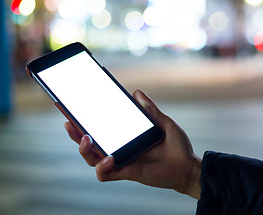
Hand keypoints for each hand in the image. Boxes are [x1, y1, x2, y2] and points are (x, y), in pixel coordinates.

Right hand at [65, 89, 201, 198]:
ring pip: (92, 159)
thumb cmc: (177, 146)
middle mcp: (121, 148)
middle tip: (70, 122)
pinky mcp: (127, 172)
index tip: (74, 109)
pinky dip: (102, 167)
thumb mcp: (163, 122)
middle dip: (76, 134)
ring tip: (87, 139)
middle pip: (90, 144)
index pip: (102, 128)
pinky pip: (105, 174)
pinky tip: (109, 157)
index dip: (86, 121)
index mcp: (127, 136)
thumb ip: (150, 110)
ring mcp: (122, 161)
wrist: (188, 167)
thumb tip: (136, 93)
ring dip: (84, 150)